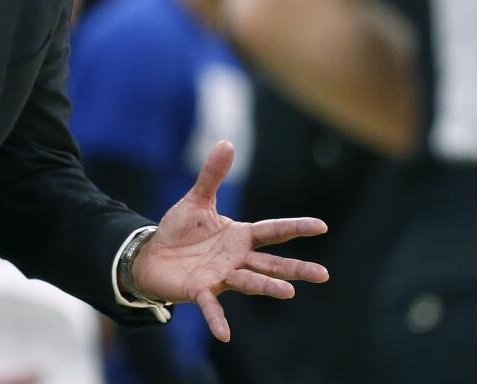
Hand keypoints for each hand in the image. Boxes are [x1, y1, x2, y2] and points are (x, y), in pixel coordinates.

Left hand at [130, 140, 328, 341]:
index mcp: (240, 236)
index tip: (322, 226)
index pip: (273, 230)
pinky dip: (218, 319)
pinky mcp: (200, 290)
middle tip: (324, 274)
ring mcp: (221, 276)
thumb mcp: (197, 199)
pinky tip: (225, 335)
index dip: (296, 227)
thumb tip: (227, 141)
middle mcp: (236, 259)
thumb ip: (212, 174)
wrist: (152, 254)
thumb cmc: (179, 230)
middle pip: (271, 264)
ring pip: (249, 282)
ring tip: (289, 292)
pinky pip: (211, 306)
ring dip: (268, 287)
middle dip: (296, 269)